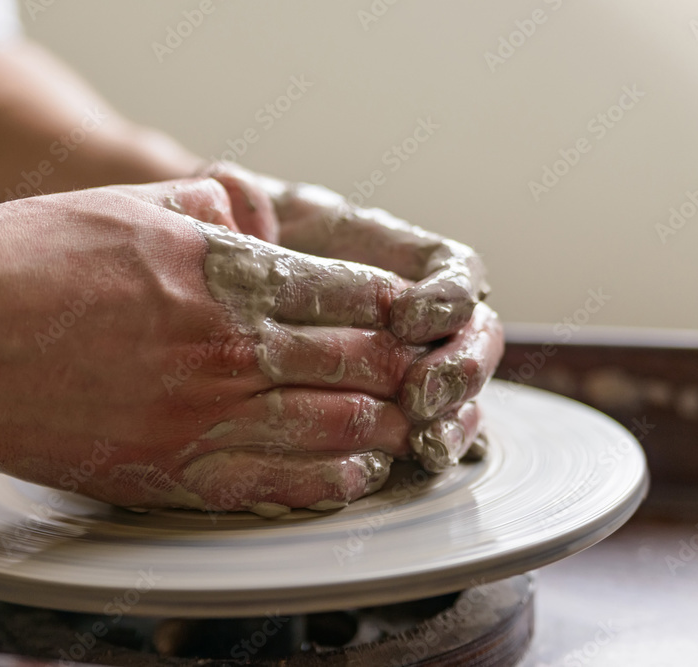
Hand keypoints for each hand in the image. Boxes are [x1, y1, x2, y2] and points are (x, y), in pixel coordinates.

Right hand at [0, 179, 484, 512]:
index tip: (420, 319)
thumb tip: (255, 216)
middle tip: (433, 378)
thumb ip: (210, 206)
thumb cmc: (29, 256)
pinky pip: (275, 485)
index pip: (353, 295)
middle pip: (362, 365)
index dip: (401, 309)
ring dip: (387, 431)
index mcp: (228, 275)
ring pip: (335, 431)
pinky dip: (330, 481)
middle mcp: (229, 348)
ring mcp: (201, 416)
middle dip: (410, 372)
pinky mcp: (166, 471)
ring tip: (411, 431)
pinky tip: (356, 476)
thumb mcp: (132, 202)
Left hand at [198, 163, 503, 467]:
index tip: (408, 319)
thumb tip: (233, 193)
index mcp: (390, 254)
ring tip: (428, 443)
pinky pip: (442, 423)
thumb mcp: (236, 217)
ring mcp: (412, 358)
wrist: (219, 295)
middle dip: (462, 366)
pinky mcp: (396, 405)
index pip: (455, 268)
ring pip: (469, 384)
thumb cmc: (234, 253)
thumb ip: (242, 201)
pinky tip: (422, 461)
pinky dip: (442, 442)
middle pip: (478, 332)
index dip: (448, 294)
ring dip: (459, 414)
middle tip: (421, 397)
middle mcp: (415, 307)